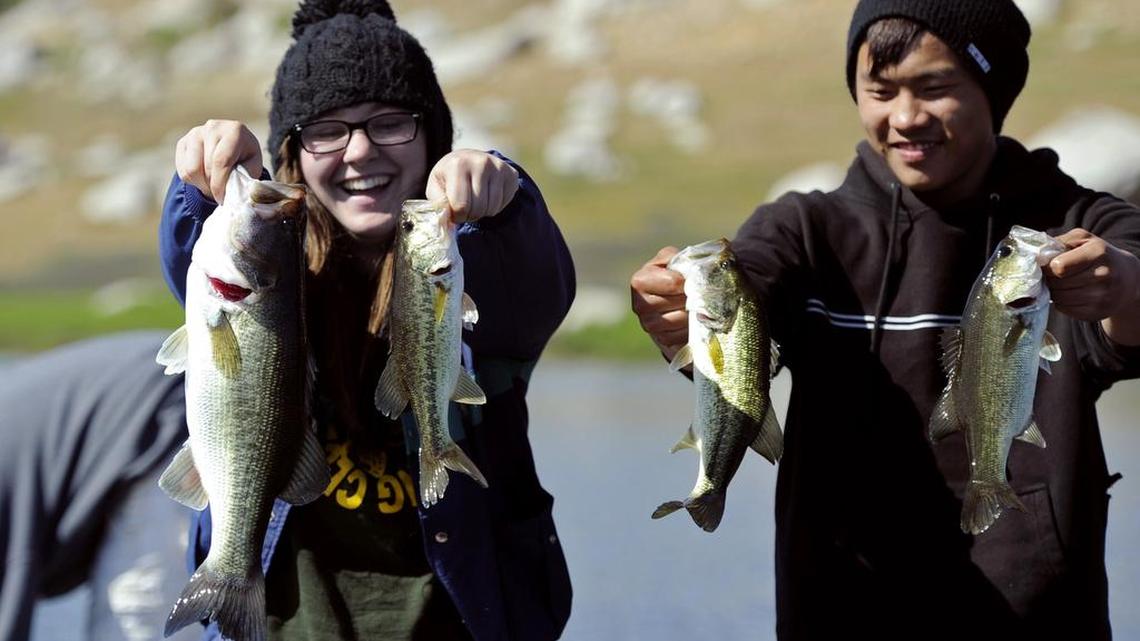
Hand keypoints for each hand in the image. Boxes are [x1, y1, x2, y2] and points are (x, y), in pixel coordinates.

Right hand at [175, 120, 262, 203]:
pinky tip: (204, 177)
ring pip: (191, 170)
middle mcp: (213, 127)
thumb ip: (245, 177)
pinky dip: (193, 180)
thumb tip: (236, 191)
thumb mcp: (252, 167)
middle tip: (221, 192)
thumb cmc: (244, 159)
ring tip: (213, 183)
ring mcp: (196, 133)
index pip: (221, 160)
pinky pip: (182, 170)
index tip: (221, 198)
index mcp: (235, 131)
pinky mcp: (183, 142)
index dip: (220, 183)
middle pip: (206, 166)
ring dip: (202, 183)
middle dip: (213, 186)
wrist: (232, 147)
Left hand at [425, 150, 518, 223]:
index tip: (454, 212)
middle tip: (465, 209)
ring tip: (475, 202)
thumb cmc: (449, 178)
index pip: (461, 206)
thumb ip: (438, 205)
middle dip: (470, 216)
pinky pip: (504, 203)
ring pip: (492, 208)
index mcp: (457, 165)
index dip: (457, 216)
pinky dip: (495, 207)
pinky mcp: (511, 174)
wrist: (469, 159)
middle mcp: (480, 162)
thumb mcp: (436, 187)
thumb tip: (444, 223)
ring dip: (482, 212)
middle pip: (478, 209)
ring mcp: (498, 167)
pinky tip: (487, 196)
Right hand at [630, 247, 688, 360]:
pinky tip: (692, 319)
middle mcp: (639, 305)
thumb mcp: (672, 260)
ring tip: (696, 305)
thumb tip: (697, 273)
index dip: (690, 280)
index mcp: (640, 281)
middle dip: (694, 297)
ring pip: (683, 319)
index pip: (675, 282)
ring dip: (696, 313)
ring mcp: (649, 325)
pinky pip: (684, 335)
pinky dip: (693, 327)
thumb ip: (680, 259)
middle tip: (698, 293)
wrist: (669, 298)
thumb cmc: (672, 274)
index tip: (693, 279)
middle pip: (680, 302)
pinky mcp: (661, 339)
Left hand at [1046, 228, 1139, 343]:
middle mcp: (1103, 275)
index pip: (1059, 267)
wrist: (1127, 278)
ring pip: (1059, 298)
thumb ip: (1059, 242)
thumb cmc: (1098, 255)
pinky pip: (1065, 310)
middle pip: (1057, 284)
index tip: (1048, 265)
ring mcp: (1102, 296)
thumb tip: (1036, 255)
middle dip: (1049, 280)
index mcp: (1098, 253)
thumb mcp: (1082, 240)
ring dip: (1054, 292)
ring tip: (1060, 284)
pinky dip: (1061, 303)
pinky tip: (1069, 294)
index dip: (1048, 267)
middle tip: (1052, 276)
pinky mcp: (1098, 312)